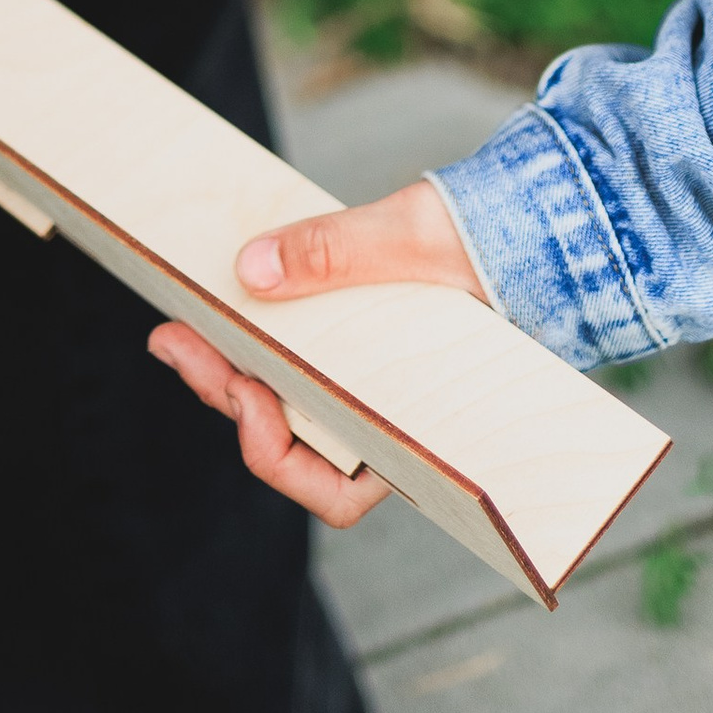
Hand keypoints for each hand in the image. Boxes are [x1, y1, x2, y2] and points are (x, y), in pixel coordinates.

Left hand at [144, 178, 489, 531]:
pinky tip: (226, 302)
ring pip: (285, 402)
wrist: (539, 219)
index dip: (272, 454)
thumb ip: (339, 250)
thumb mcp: (416, 240)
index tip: (244, 391)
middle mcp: (386, 420)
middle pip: (288, 444)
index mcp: (415, 431)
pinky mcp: (358, 347)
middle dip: (225, 395)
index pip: (333, 494)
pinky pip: (297, 359)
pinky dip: (257, 339)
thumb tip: (250, 269)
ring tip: (183, 323)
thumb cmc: (497, 246)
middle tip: (174, 340)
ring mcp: (369, 386)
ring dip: (229, 369)